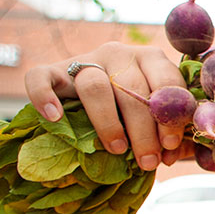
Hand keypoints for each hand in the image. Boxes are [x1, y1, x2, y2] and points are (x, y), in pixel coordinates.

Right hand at [23, 42, 191, 170]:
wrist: (91, 98)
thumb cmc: (133, 113)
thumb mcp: (156, 117)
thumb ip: (169, 131)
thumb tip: (173, 154)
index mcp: (150, 58)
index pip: (166, 82)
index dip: (169, 116)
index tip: (169, 146)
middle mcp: (119, 53)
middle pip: (131, 89)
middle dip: (143, 129)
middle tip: (147, 161)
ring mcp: (85, 59)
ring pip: (94, 86)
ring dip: (107, 122)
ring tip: (117, 149)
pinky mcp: (53, 70)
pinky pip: (41, 78)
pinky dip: (45, 97)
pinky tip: (55, 118)